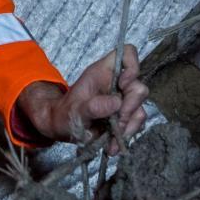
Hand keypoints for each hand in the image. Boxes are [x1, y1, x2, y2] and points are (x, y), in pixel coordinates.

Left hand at [14, 45, 146, 151]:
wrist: (60, 129)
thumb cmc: (64, 114)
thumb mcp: (74, 111)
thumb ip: (93, 106)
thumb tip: (116, 102)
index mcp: (103, 72)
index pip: (127, 54)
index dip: (132, 66)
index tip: (123, 84)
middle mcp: (116, 83)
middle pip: (139, 88)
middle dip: (130, 109)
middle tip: (116, 125)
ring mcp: (122, 100)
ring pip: (139, 110)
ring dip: (128, 128)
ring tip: (112, 141)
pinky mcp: (125, 116)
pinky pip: (135, 124)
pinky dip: (126, 136)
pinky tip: (112, 145)